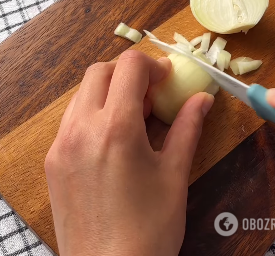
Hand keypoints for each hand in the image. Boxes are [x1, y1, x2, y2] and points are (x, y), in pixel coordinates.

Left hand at [45, 50, 213, 255]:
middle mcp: (81, 128)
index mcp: (116, 128)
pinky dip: (93, 112)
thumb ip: (188, 127)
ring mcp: (61, 144)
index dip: (153, 65)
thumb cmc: (149, 228)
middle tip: (150, 95)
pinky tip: (112, 138)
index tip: (167, 80)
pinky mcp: (53, 160)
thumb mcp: (174, 174)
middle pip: (100, 71)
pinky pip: (71, 118)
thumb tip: (203, 99)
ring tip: (133, 117)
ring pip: (82, 93)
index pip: (129, 66)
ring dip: (109, 91)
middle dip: (128, 73)